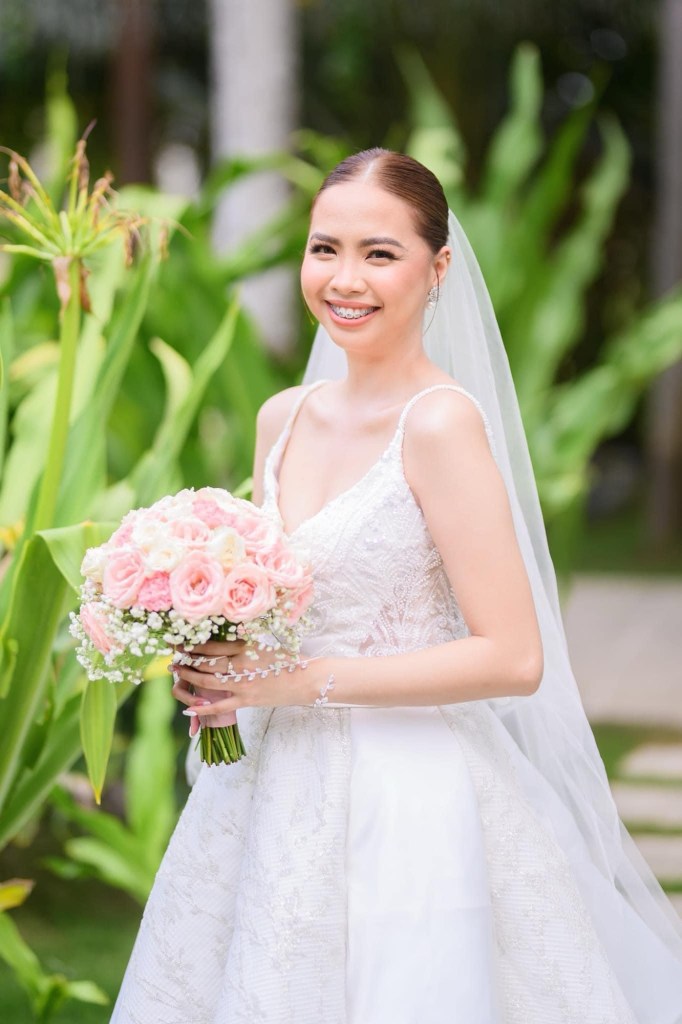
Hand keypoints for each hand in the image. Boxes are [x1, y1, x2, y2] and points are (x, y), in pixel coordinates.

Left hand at [169, 639, 320, 721]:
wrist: (305, 680)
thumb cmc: (287, 659)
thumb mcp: (263, 644)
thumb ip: (241, 641)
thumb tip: (220, 635)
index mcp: (245, 648)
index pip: (211, 645)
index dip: (192, 644)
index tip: (179, 640)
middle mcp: (241, 665)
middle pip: (206, 662)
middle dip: (186, 659)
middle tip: (173, 656)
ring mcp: (242, 685)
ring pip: (208, 681)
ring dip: (189, 677)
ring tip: (176, 672)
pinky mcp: (246, 701)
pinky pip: (220, 705)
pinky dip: (203, 707)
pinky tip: (188, 706)